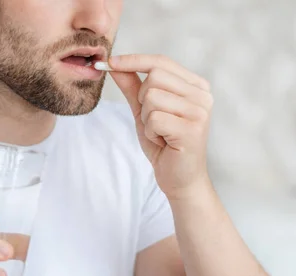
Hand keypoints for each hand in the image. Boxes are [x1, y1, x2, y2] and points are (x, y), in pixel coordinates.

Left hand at [108, 54, 214, 198]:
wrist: (179, 178)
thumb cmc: (164, 144)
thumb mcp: (143, 111)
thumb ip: (132, 87)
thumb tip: (114, 64)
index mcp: (194, 85)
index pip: (160, 62)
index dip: (133, 60)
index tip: (109, 62)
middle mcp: (202, 94)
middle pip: (154, 77)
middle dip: (142, 100)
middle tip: (154, 121)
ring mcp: (200, 110)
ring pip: (152, 97)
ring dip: (147, 119)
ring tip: (160, 133)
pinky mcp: (192, 128)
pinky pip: (154, 118)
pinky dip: (151, 132)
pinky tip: (163, 141)